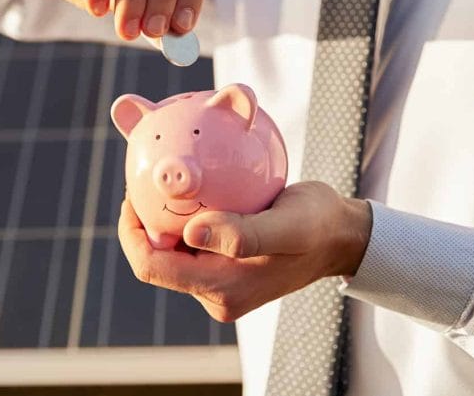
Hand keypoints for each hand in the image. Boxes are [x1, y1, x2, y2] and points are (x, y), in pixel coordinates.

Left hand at [117, 182, 372, 321]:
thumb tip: (191, 231)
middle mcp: (216, 293)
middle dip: (144, 222)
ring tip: (166, 182)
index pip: (152, 266)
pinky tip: (190, 192)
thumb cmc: (318, 226)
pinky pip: (189, 246)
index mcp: (223, 288)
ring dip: (164, 219)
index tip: (133, 194)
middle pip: (156, 259)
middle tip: (146, 180)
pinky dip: (183, 219)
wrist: (341, 237)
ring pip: (170, 252)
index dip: (132, 231)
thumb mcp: (289, 225)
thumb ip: (242, 234)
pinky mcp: (224, 270)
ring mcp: (219, 284)